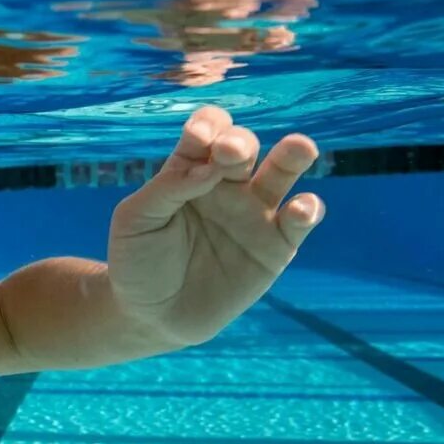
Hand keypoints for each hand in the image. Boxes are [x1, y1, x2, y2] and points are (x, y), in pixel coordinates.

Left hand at [106, 105, 324, 345]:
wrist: (151, 316)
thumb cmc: (137, 261)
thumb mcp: (135, 220)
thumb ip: (167, 188)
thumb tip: (208, 166)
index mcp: (189, 169)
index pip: (206, 133)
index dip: (208, 127)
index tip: (199, 140)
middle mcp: (226, 184)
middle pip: (244, 146)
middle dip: (240, 142)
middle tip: (231, 153)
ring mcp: (254, 212)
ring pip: (283, 172)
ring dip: (293, 155)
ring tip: (299, 147)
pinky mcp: (276, 246)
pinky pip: (299, 221)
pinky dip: (308, 209)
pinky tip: (301, 207)